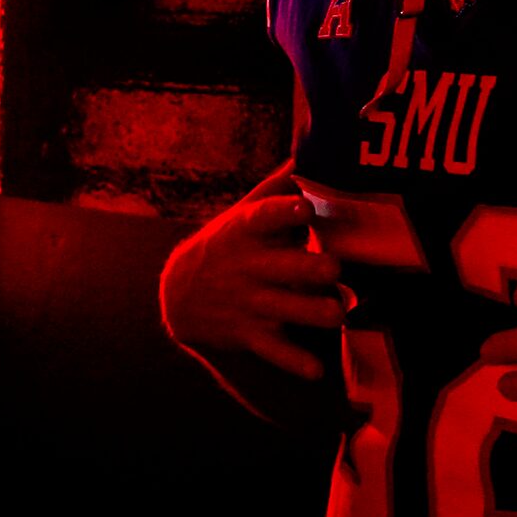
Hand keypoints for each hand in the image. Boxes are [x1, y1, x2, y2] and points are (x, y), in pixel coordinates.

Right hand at [158, 188, 345, 382]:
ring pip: (284, 309)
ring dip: (312, 312)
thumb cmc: (229, 244)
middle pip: (282, 267)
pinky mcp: (250, 334)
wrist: (179, 295)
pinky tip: (315, 370)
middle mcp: (249, 267)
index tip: (303, 207)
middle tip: (334, 267)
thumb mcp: (245, 211)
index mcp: (248, 231)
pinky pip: (273, 351)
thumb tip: (315, 145)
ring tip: (337, 312)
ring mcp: (249, 303)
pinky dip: (292, 361)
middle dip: (309, 269)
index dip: (282, 211)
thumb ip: (281, 185)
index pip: (264, 217)